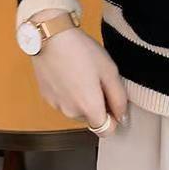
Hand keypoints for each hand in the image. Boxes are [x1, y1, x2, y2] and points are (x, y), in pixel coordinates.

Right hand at [27, 8, 127, 135]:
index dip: (114, 118)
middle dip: (98, 105)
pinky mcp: (47, 97)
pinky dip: (70, 93)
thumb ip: (119, 98)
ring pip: (77, 111)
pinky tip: (71, 73)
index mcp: (89, 108)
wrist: (50, 38)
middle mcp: (71, 112)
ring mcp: (56, 106)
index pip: (106, 131)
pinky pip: (64, 102)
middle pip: (92, 119)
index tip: (114, 102)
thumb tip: (122, 117)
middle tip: (99, 80)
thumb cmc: (82, 51)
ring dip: (83, 99)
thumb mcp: (110, 71)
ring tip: (84, 74)